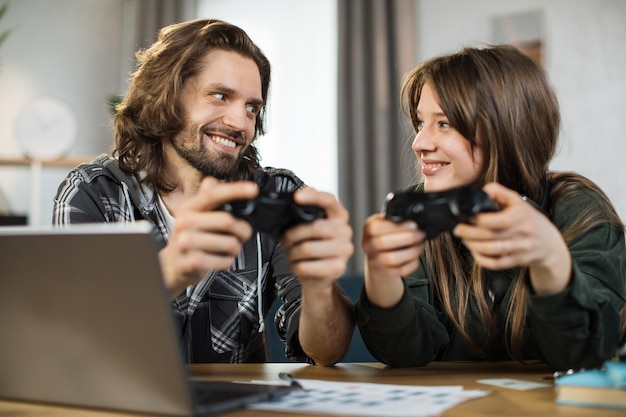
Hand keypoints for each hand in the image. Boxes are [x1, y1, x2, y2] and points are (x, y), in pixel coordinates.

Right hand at [159, 177, 257, 296]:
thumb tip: (214, 182)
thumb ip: (206, 198)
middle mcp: (185, 223)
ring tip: (227, 248)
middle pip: (227, 221)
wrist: (171, 266)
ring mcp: (186, 243)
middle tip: (243, 234)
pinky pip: (224, 261)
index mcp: (188, 208)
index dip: (235, 190)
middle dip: (243, 230)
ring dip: (235, 248)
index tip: (252, 189)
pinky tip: (219, 259)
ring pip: (230, 243)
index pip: (213, 194)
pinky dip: (227, 261)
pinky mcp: (192, 262)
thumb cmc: (188, 239)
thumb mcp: (194, 215)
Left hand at [280, 187, 353, 287]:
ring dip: (292, 252)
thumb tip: (301, 194)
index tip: (296, 197)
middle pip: (315, 227)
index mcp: (338, 215)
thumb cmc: (311, 244)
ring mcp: (344, 249)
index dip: (313, 197)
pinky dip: (295, 266)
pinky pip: (306, 266)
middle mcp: (345, 230)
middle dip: (292, 234)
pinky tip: (296, 265)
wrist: (318, 274)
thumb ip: (305, 210)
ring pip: (308, 248)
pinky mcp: (338, 268)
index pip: (329, 200)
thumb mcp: (307, 225)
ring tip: (290, 254)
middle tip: (284, 239)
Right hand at [361, 213, 425, 306]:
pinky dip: (412, 263)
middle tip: (420, 234)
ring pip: (391, 259)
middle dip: (407, 238)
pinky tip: (416, 257)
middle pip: (383, 243)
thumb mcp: (388, 221)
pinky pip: (399, 270)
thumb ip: (396, 220)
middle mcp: (367, 245)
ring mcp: (374, 260)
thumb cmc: (387, 234)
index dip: (396, 227)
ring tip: (419, 245)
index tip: (413, 225)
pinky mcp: (383, 272)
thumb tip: (414, 221)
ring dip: (410, 252)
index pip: (376, 228)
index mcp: (368, 228)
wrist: (379, 254)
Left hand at [453, 182, 570, 293]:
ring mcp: (520, 249)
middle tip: (458, 229)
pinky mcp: (516, 261)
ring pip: (491, 251)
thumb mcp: (517, 201)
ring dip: (472, 245)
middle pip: (490, 236)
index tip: (467, 216)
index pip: (497, 220)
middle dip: (469, 233)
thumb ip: (499, 193)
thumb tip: (482, 192)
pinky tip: (475, 251)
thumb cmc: (528, 219)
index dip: (478, 219)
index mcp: (521, 216)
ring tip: (464, 239)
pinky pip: (495, 264)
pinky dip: (481, 259)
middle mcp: (522, 233)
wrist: (549, 243)